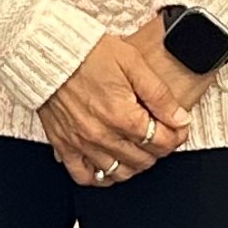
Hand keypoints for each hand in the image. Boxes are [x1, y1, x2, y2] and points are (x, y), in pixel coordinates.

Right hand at [37, 31, 195, 187]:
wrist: (47, 51)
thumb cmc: (87, 52)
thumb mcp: (132, 63)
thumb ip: (160, 95)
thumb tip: (180, 119)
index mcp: (122, 115)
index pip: (163, 142)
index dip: (177, 135)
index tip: (177, 126)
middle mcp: (102, 135)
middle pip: (144, 160)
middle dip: (158, 147)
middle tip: (158, 132)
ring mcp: (82, 143)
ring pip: (120, 172)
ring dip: (134, 163)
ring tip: (137, 146)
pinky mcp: (63, 145)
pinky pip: (85, 176)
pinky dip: (101, 176)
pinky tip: (110, 163)